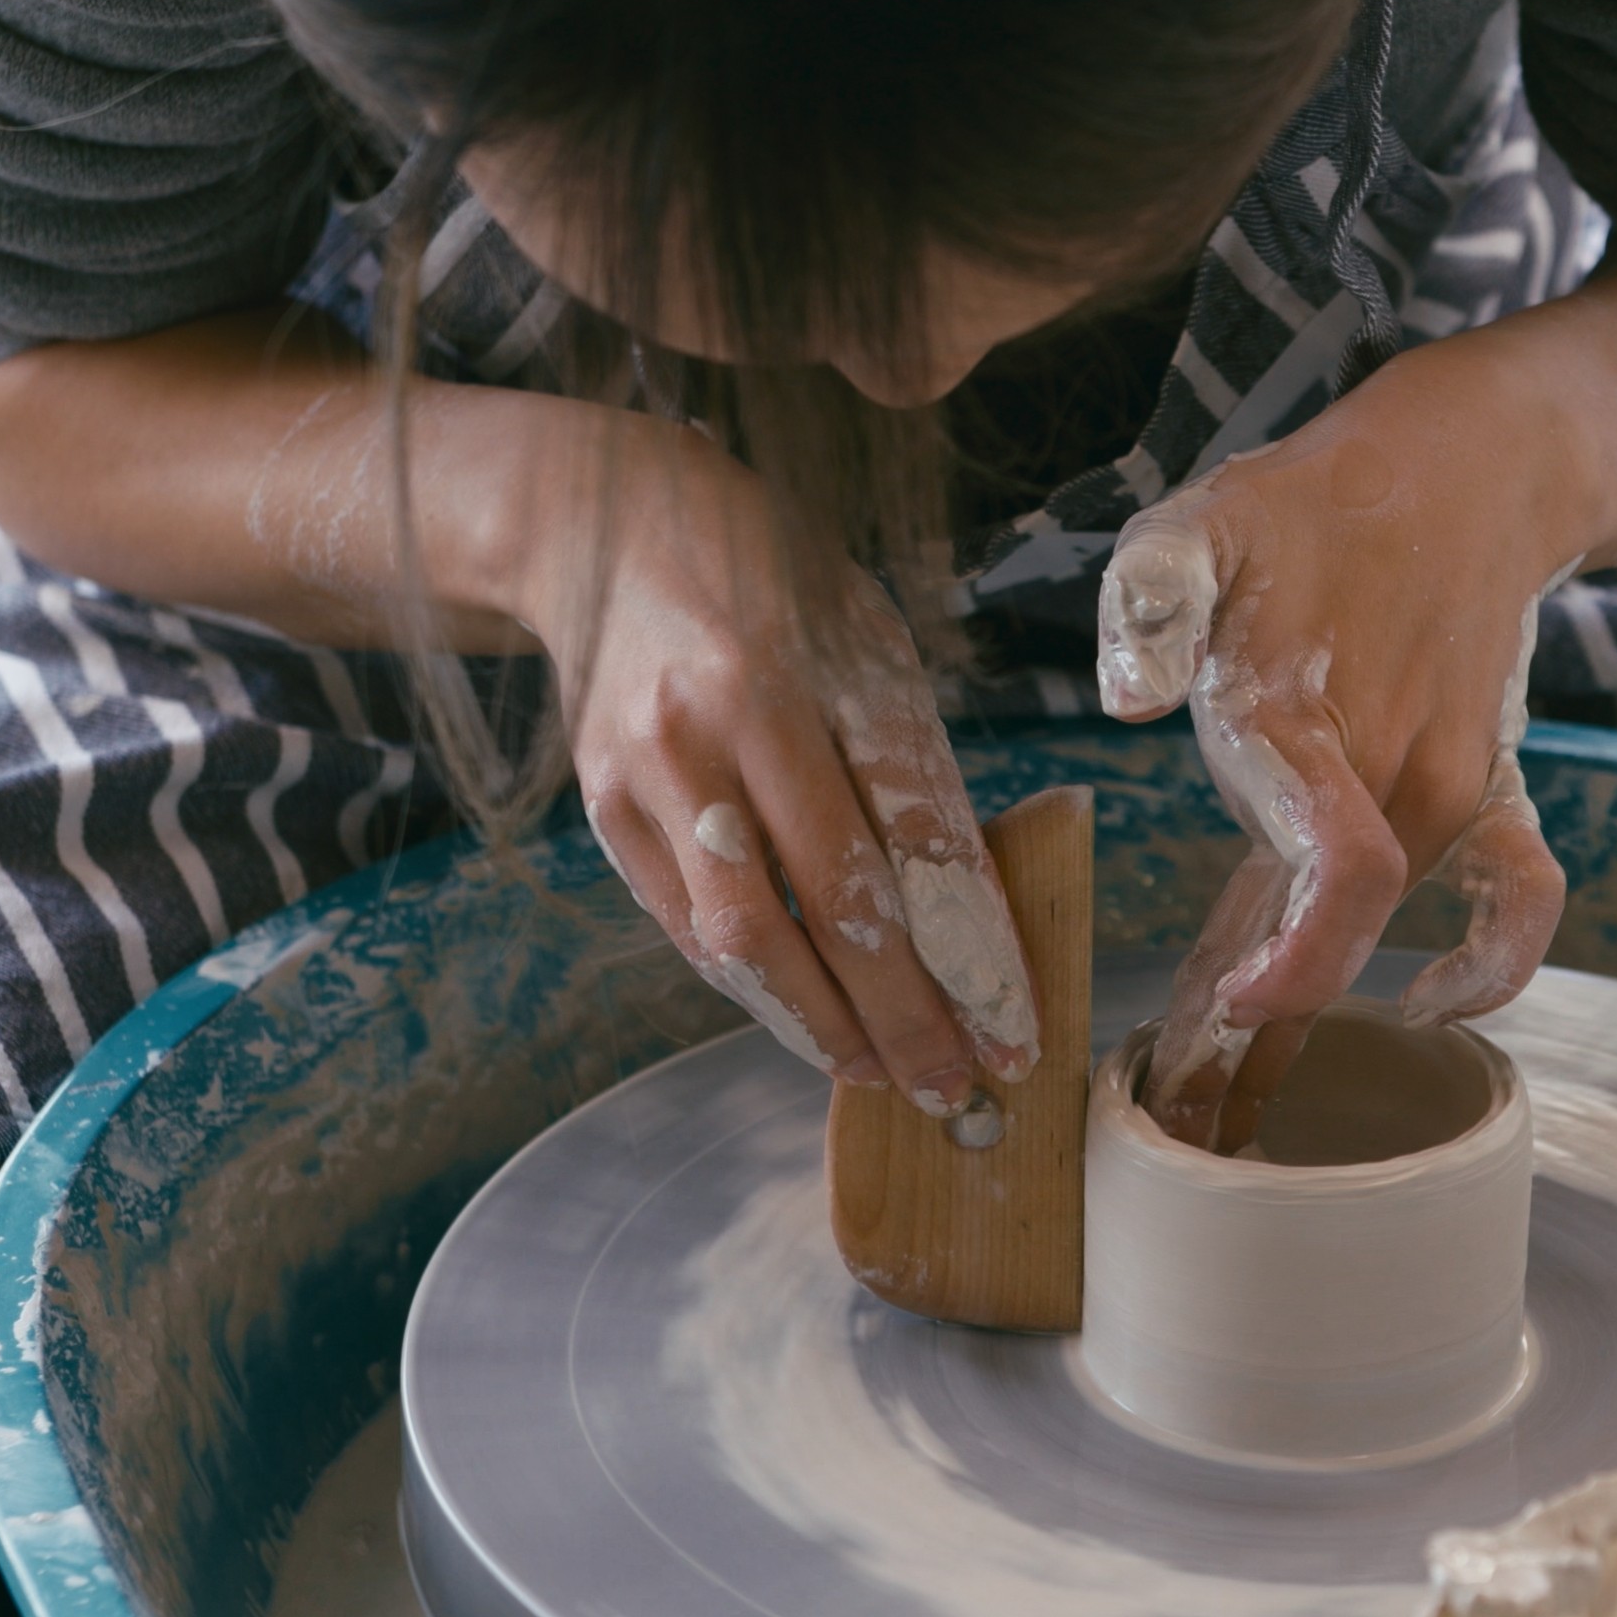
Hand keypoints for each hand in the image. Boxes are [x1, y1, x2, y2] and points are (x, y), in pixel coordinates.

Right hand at [530, 415, 1038, 1114]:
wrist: (612, 528)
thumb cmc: (779, 590)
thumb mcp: (869, 648)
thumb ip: (912, 772)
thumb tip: (967, 924)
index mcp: (812, 670)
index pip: (909, 845)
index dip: (966, 954)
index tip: (1013, 1034)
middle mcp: (721, 723)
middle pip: (824, 912)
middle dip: (899, 1017)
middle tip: (954, 1087)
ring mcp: (649, 770)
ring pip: (743, 941)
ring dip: (819, 1026)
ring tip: (881, 1074)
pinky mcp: (602, 807)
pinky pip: (689, 927)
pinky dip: (754, 987)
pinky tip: (806, 1019)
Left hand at [1093, 338, 1578, 1147]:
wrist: (1466, 470)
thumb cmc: (1309, 506)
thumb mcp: (1200, 522)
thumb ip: (1152, 600)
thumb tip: (1130, 695)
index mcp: (1310, 716)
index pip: (1334, 876)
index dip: (1291, 968)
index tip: (1227, 1013)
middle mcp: (1393, 768)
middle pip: (1338, 933)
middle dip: (1261, 1030)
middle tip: (1187, 1111)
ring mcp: (1452, 786)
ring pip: (1387, 923)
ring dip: (1316, 996)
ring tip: (1238, 1087)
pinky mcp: (1495, 789)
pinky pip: (1521, 900)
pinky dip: (1488, 969)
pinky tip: (1426, 1007)